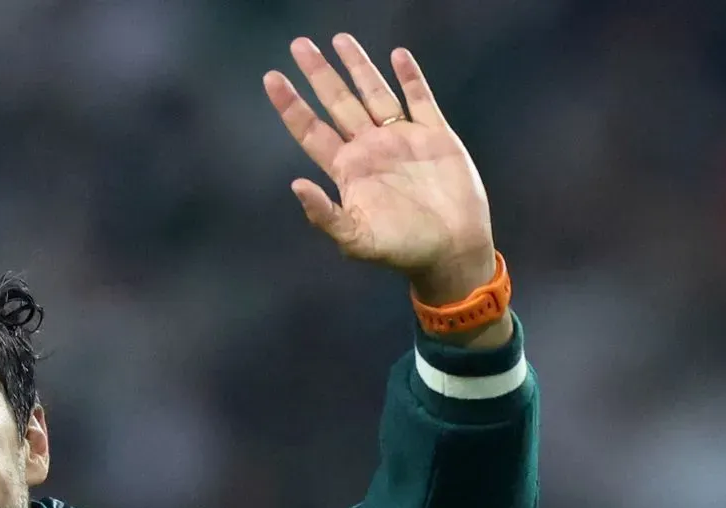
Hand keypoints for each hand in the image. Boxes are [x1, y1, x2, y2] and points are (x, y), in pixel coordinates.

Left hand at [265, 34, 497, 305]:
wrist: (452, 250)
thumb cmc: (402, 249)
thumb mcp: (357, 240)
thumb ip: (324, 215)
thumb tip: (295, 186)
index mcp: (347, 170)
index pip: (311, 130)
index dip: (291, 105)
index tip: (272, 78)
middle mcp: (370, 148)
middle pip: (338, 103)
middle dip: (319, 74)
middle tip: (299, 45)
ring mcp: (401, 139)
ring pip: (375, 93)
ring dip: (358, 67)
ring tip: (340, 39)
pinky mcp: (435, 135)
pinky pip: (420, 99)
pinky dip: (410, 77)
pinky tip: (398, 56)